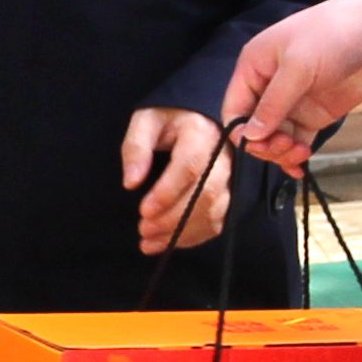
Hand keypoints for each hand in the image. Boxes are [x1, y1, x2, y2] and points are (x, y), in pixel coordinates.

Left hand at [125, 106, 230, 256]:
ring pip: (214, 212)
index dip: (168, 193)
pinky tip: (167, 242)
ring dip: (181, 232)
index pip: (191, 166)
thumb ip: (136, 147)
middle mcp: (223, 158)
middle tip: (143, 229)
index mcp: (201, 134)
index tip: (144, 210)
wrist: (197, 119)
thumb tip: (131, 183)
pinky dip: (192, 237)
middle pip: (206, 194)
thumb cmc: (168, 119)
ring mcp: (230, 179)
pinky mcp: (229, 195)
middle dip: (173, 218)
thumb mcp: (145, 121)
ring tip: (149, 241)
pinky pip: (217, 222)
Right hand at [222, 0, 361, 168]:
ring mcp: (291, 103)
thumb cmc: (332, 36)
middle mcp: (268, 86)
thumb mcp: (298, 67)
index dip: (242, 131)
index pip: (234, 108)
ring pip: (273, 138)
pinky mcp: (313, 115)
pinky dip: (294, 156)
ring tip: (301, 152)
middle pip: (253, 128)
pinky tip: (299, 168)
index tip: (261, 144)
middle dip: (265, 144)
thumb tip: (250, 136)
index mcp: (254, 67)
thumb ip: (273, 103)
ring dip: (281, 152)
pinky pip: (295, 140)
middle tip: (287, 145)